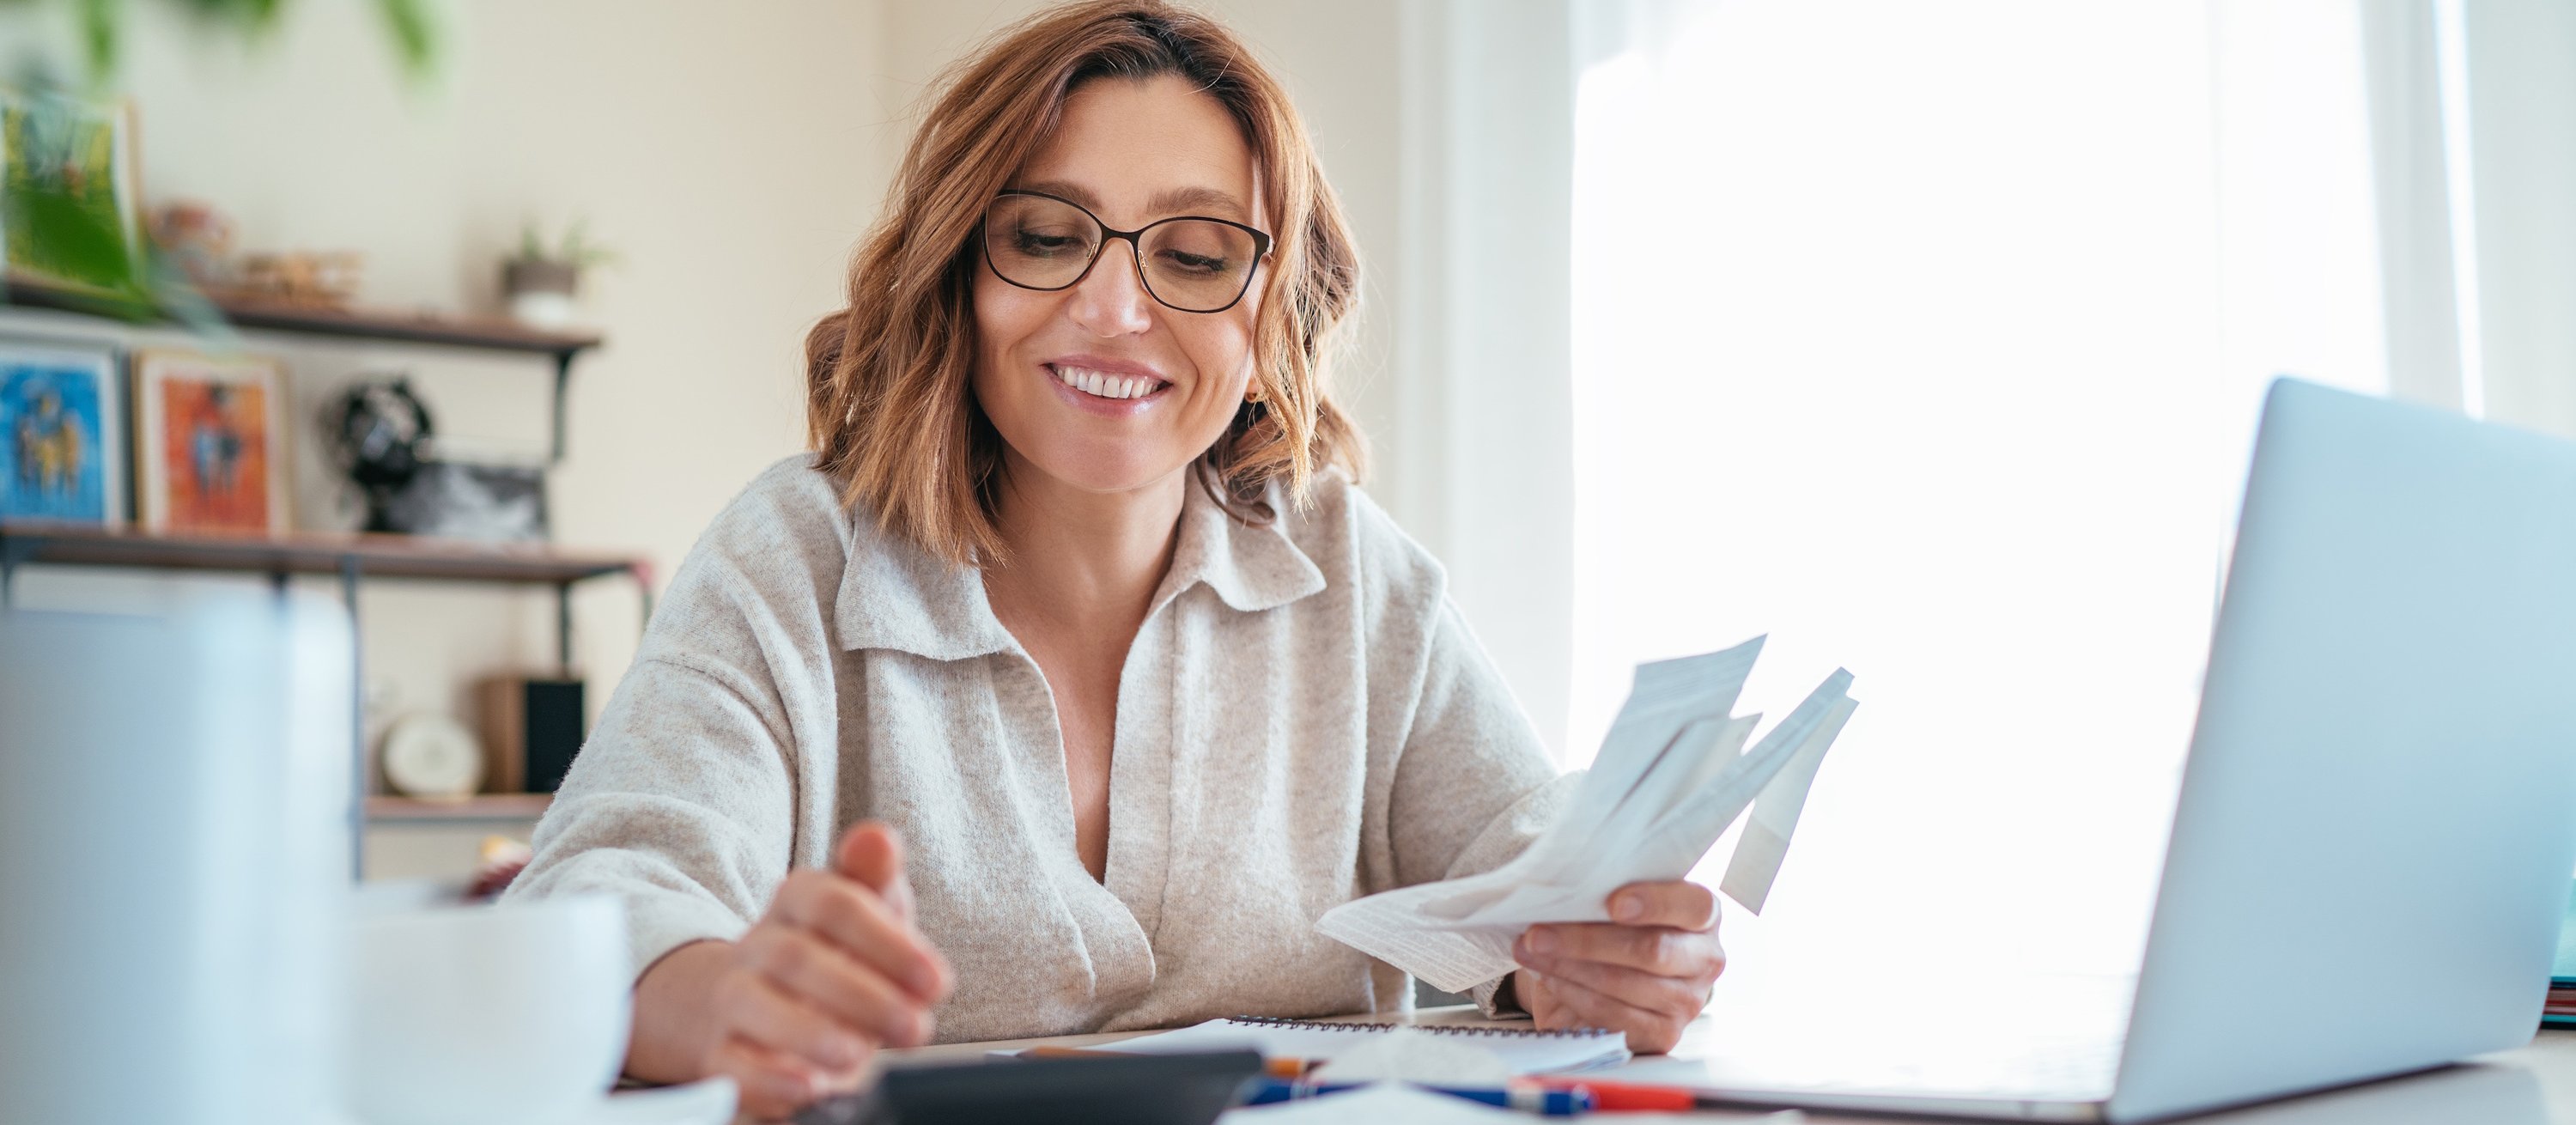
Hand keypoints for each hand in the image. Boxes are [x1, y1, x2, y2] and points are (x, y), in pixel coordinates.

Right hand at [638, 822, 953, 1119]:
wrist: (757, 1002)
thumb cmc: (832, 954)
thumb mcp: (865, 911)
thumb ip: (876, 878)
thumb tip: (879, 839)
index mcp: (799, 898)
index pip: (834, 904)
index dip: (888, 942)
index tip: (936, 981)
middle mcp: (760, 944)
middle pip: (797, 958)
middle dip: (861, 995)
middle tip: (914, 1027)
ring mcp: (733, 997)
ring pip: (754, 1005)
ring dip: (808, 1032)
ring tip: (855, 1055)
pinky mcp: (720, 1053)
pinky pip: (729, 1064)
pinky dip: (767, 1080)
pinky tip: (807, 1088)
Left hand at [1511, 880, 1722, 1053]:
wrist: (1608, 974)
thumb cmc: (1614, 927)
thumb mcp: (1617, 901)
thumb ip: (1607, 891)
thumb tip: (1561, 889)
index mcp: (1704, 915)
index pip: (1694, 906)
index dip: (1655, 903)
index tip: (1612, 903)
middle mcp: (1705, 960)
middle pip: (1651, 949)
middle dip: (1586, 940)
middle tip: (1537, 932)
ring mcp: (1688, 1002)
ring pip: (1625, 983)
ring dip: (1568, 966)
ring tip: (1530, 951)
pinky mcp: (1663, 1035)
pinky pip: (1612, 1015)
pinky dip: (1572, 993)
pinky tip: (1547, 975)